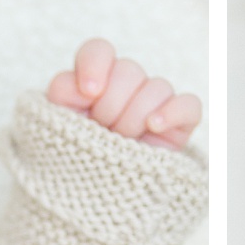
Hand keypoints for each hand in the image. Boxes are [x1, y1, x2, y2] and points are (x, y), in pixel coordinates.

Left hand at [47, 39, 201, 149]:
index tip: (88, 93)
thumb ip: (63, 91)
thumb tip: (87, 87)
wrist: (96, 193)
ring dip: (134, 117)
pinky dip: (171, 112)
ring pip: (156, 87)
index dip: (95, 65)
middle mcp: (127, 86)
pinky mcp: (179, 123)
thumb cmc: (76, 153)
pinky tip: (154, 126)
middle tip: (101, 130)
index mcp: (96, 79)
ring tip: (122, 141)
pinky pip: (188, 105)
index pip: (99, 50)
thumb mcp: (56, 121)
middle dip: (111, 105)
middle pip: (129, 70)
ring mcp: (155, 103)